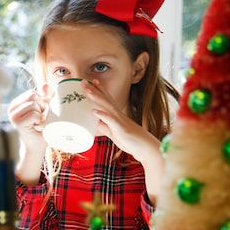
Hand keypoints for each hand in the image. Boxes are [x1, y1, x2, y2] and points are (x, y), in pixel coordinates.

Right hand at [7, 86, 48, 152]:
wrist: (37, 147)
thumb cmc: (41, 128)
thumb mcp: (44, 109)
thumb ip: (45, 96)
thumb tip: (45, 85)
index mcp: (16, 104)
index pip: (32, 93)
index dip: (41, 102)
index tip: (40, 113)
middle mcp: (12, 108)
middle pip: (33, 96)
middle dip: (42, 107)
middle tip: (40, 119)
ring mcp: (13, 116)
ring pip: (34, 104)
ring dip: (41, 115)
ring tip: (38, 123)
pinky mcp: (18, 123)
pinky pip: (34, 114)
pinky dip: (40, 121)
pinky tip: (36, 127)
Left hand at [84, 80, 163, 200]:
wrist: (145, 148)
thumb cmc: (130, 140)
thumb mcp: (113, 132)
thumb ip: (104, 126)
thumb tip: (93, 123)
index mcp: (116, 115)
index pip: (106, 99)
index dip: (99, 90)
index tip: (91, 81)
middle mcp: (118, 115)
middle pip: (104, 99)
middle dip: (94, 89)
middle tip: (83, 81)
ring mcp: (120, 121)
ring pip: (107, 106)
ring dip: (97, 97)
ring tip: (87, 90)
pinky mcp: (121, 129)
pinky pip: (111, 121)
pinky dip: (103, 115)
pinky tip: (94, 111)